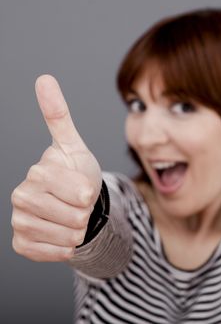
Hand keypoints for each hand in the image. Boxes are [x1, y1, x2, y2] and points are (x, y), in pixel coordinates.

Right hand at [11, 75, 101, 261]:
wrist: (73, 202)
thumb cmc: (76, 171)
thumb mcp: (74, 144)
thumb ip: (59, 115)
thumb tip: (44, 78)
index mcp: (38, 171)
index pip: (81, 193)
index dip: (90, 192)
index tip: (83, 186)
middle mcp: (21, 196)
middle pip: (76, 216)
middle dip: (86, 210)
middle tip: (77, 202)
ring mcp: (20, 221)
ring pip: (69, 236)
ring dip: (79, 228)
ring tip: (71, 215)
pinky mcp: (22, 243)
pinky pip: (57, 252)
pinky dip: (69, 245)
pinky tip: (62, 232)